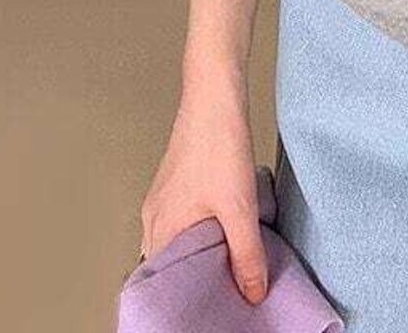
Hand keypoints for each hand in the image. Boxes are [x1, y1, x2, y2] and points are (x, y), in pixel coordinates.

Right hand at [139, 73, 268, 304]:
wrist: (215, 96)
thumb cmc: (219, 145)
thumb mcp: (240, 207)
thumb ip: (246, 253)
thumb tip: (253, 293)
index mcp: (159, 230)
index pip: (160, 283)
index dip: (180, 300)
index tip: (202, 311)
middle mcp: (154, 217)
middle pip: (169, 264)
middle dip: (194, 281)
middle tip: (221, 295)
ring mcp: (164, 199)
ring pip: (178, 241)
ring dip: (201, 254)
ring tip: (228, 268)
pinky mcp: (178, 182)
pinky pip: (184, 220)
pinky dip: (202, 233)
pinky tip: (226, 229)